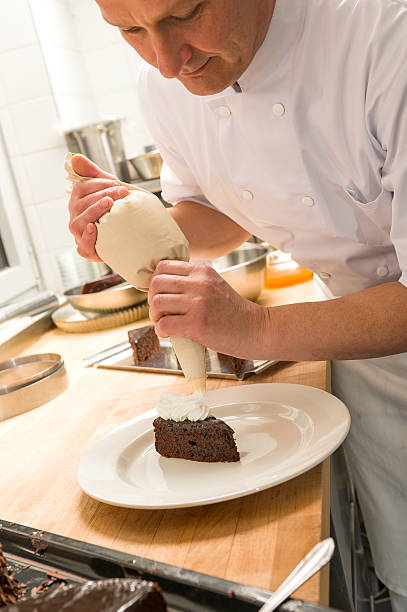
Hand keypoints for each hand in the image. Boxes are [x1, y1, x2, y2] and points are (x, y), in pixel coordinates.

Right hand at [68, 154, 128, 260]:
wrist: (128, 236)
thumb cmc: (115, 211)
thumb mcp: (107, 190)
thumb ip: (93, 174)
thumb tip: (75, 157)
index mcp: (78, 201)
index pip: (81, 188)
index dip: (98, 183)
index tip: (116, 182)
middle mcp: (75, 216)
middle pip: (81, 203)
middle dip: (102, 194)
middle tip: (121, 192)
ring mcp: (79, 233)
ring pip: (79, 222)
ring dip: (94, 210)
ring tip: (109, 203)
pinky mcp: (86, 249)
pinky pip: (82, 245)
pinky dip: (87, 237)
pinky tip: (93, 228)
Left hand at [148, 260, 269, 357]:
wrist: (257, 330)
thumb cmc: (235, 313)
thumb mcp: (215, 286)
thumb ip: (193, 283)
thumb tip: (162, 287)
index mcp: (202, 271)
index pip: (163, 266)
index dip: (155, 282)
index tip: (161, 295)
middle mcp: (199, 283)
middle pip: (156, 283)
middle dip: (152, 300)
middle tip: (161, 312)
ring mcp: (198, 303)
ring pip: (157, 303)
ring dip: (155, 316)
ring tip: (165, 323)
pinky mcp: (197, 323)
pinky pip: (164, 325)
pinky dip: (162, 331)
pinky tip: (171, 334)